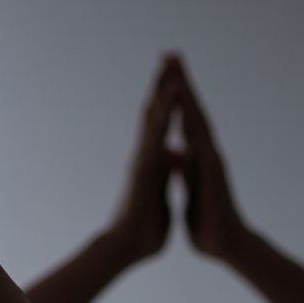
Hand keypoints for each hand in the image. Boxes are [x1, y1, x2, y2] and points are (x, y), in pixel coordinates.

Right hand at [107, 55, 180, 264]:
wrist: (127, 247)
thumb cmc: (143, 229)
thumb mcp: (161, 193)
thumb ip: (166, 173)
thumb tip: (172, 156)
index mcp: (152, 162)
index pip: (162, 125)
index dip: (169, 101)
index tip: (175, 78)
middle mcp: (146, 154)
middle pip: (155, 112)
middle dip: (162, 83)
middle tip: (168, 56)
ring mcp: (144, 157)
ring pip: (154, 116)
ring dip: (161, 88)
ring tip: (168, 62)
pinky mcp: (146, 164)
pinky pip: (157, 132)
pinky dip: (165, 111)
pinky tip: (171, 92)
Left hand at [178, 65, 252, 261]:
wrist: (223, 244)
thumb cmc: (207, 221)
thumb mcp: (190, 188)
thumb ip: (186, 169)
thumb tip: (180, 154)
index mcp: (196, 156)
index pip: (183, 119)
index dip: (174, 96)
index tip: (165, 71)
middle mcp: (205, 151)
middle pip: (192, 110)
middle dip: (181, 81)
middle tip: (172, 53)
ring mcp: (210, 158)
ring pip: (197, 118)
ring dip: (187, 93)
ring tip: (178, 67)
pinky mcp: (211, 170)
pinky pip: (200, 141)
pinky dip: (192, 123)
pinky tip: (186, 105)